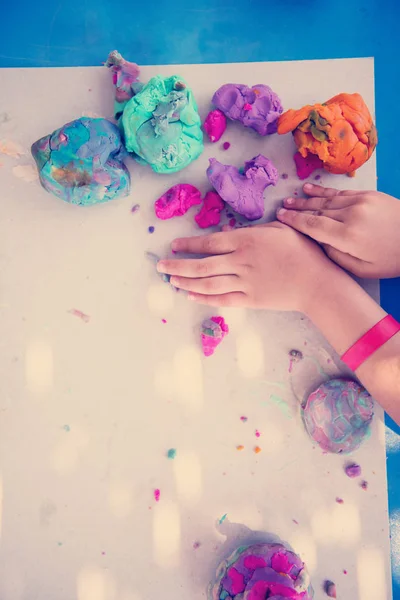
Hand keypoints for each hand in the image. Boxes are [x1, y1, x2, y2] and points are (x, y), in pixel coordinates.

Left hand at [157, 222, 339, 311]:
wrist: (317, 282)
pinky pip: (221, 299)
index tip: (173, 245)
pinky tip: (191, 296)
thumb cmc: (302, 250)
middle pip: (201, 266)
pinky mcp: (249, 300)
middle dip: (177, 266)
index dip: (188, 245)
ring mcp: (243, 283)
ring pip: (207, 284)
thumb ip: (252, 231)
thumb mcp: (279, 229)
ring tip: (171, 282)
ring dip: (186, 283)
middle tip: (161, 266)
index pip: (209, 243)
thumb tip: (230, 231)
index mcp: (246, 241)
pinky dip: (204, 298)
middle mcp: (240, 262)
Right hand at [277, 183, 399, 277]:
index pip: (312, 225)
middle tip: (280, 207)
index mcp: (347, 236)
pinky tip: (310, 190)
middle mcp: (351, 215)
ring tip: (290, 199)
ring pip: (326, 200)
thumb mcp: (362, 268)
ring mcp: (360, 202)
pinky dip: (323, 192)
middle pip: (316, 210)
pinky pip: (340, 193)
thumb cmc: (392, 259)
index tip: (280, 217)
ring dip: (307, 199)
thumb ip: (335, 256)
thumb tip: (318, 242)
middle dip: (297, 209)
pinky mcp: (368, 195)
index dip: (293, 220)